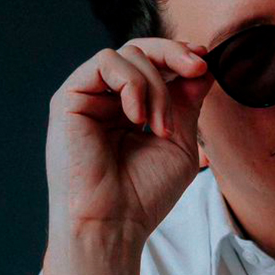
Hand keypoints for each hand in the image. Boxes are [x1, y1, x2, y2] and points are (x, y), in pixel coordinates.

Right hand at [45, 37, 214, 245]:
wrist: (113, 224)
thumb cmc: (143, 194)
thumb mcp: (179, 143)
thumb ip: (187, 104)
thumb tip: (203, 65)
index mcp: (130, 109)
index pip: (154, 66)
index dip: (180, 57)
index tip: (205, 63)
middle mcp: (106, 99)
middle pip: (140, 50)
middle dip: (174, 54)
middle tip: (198, 67)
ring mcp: (87, 97)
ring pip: (127, 54)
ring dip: (156, 86)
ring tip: (160, 127)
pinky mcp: (69, 98)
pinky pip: (104, 63)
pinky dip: (131, 83)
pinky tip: (138, 117)